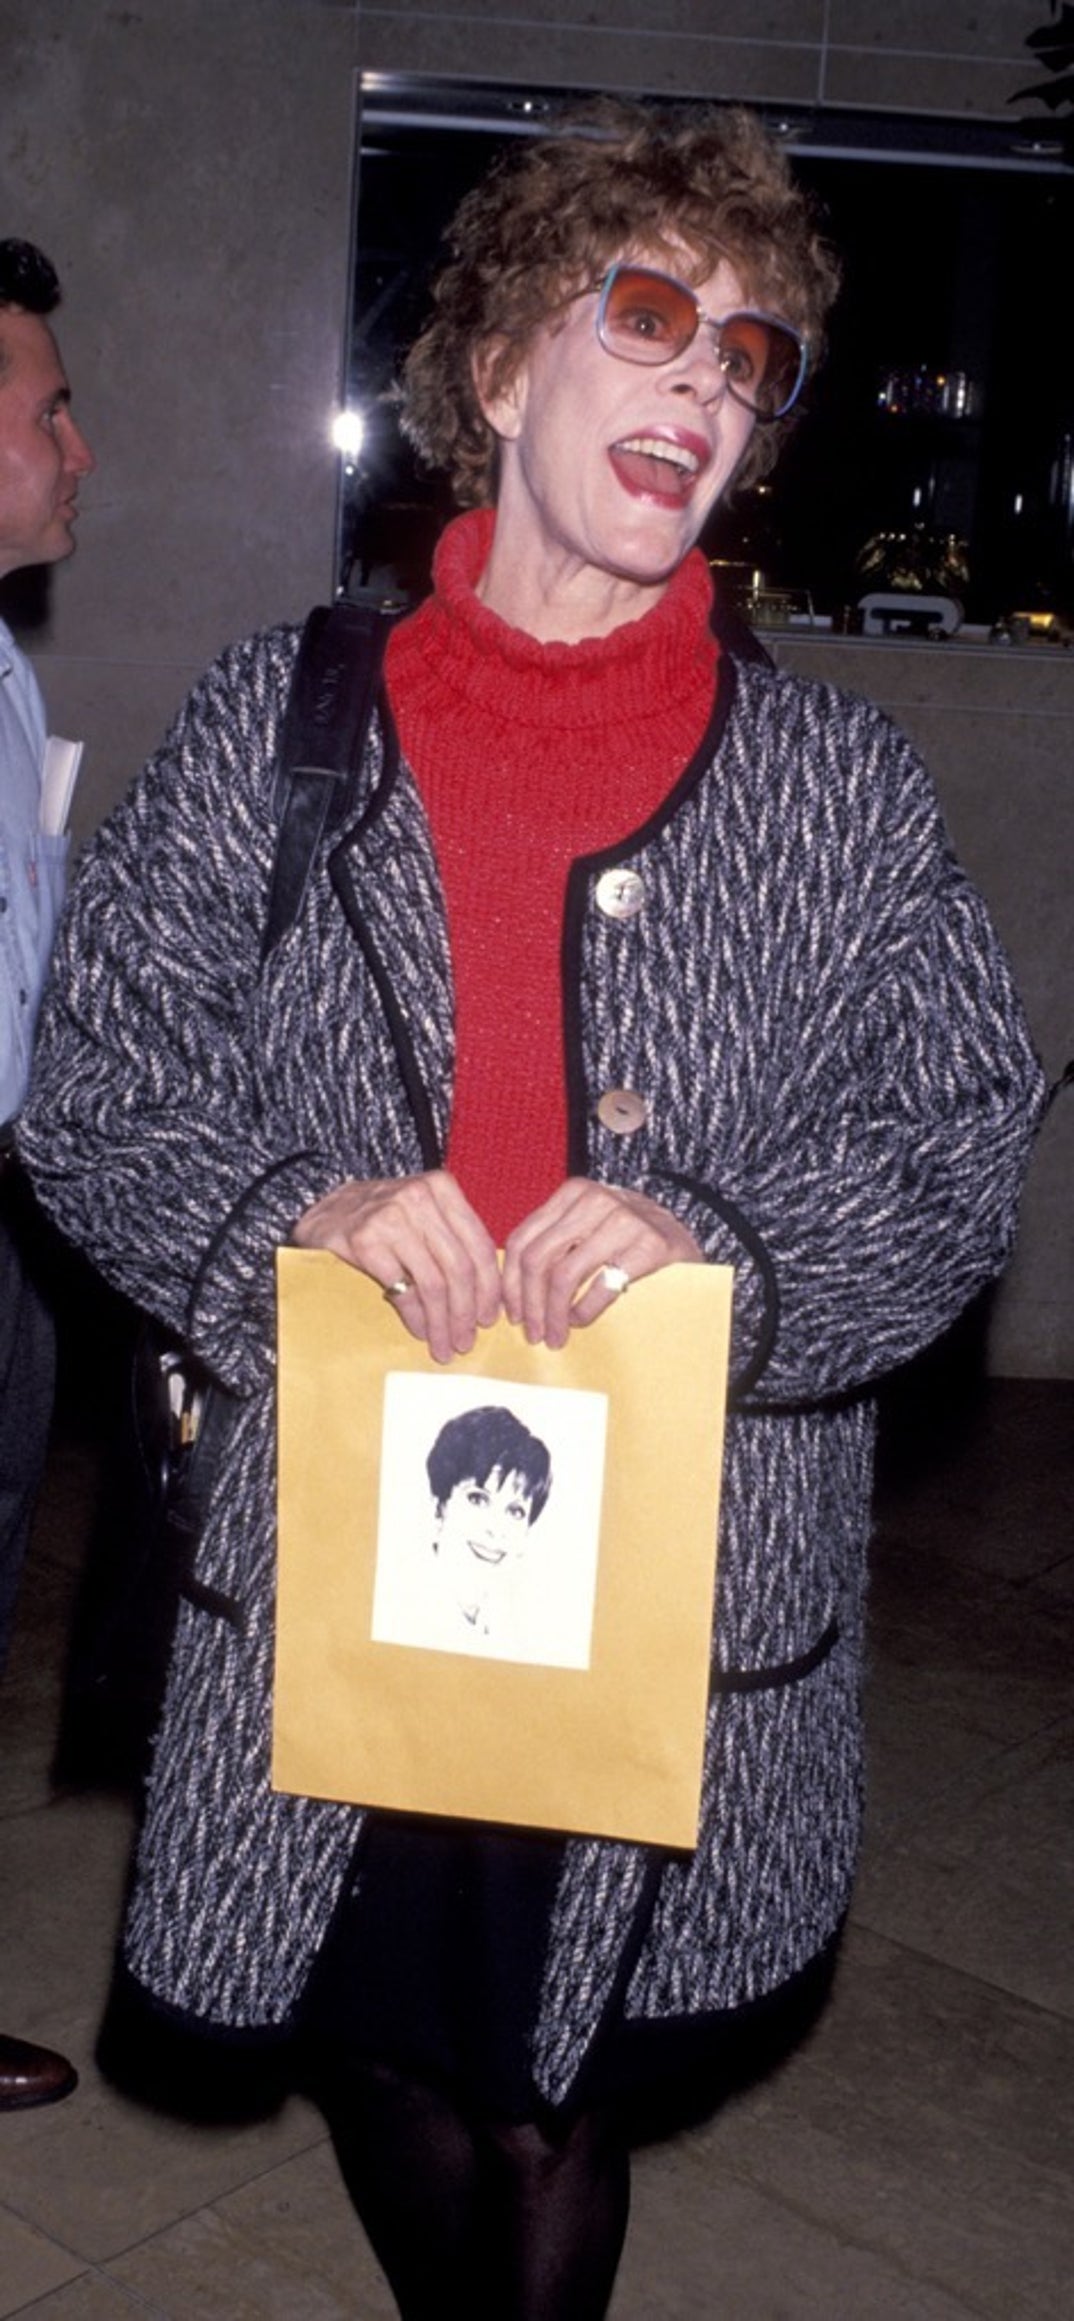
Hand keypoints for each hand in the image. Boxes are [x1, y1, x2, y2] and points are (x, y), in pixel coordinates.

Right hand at [291, 1171, 500, 1362]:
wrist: (325, 1211)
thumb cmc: (384, 1218)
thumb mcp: (424, 1213)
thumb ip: (455, 1240)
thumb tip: (489, 1295)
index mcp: (442, 1187)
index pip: (479, 1245)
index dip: (489, 1288)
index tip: (489, 1319)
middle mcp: (419, 1197)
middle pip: (459, 1267)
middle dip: (466, 1312)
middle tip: (467, 1342)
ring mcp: (390, 1218)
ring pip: (434, 1283)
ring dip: (442, 1322)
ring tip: (444, 1346)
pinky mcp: (365, 1241)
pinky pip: (402, 1289)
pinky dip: (416, 1317)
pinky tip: (420, 1332)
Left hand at [502, 1179, 701, 1348]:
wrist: (686, 1236)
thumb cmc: (628, 1238)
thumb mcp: (588, 1226)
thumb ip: (553, 1243)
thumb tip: (510, 1288)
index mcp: (573, 1193)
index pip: (524, 1240)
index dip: (511, 1282)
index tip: (512, 1313)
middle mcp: (595, 1200)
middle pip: (538, 1259)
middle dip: (529, 1304)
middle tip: (531, 1333)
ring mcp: (624, 1221)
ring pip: (563, 1275)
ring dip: (553, 1314)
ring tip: (554, 1336)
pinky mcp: (649, 1246)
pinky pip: (600, 1287)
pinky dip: (583, 1311)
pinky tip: (580, 1321)